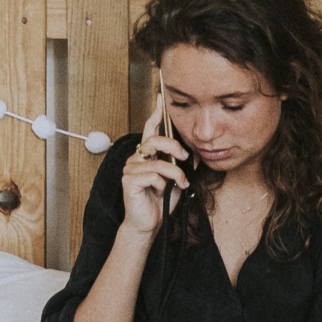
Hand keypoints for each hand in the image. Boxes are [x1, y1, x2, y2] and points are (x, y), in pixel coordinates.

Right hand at [118, 105, 190, 233]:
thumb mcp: (177, 179)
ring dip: (175, 175)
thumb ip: (181, 164)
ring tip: (180, 185)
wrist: (150, 223)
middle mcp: (136, 158)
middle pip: (155, 140)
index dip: (156, 113)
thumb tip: (192, 153)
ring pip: (159, 162)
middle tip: (185, 157)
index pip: (150, 129)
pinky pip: (154, 175)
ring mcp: (131, 168)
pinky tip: (161, 193)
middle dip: (174, 147)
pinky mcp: (129, 180)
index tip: (161, 98)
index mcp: (147, 155)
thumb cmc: (161, 200)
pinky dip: (165, 185)